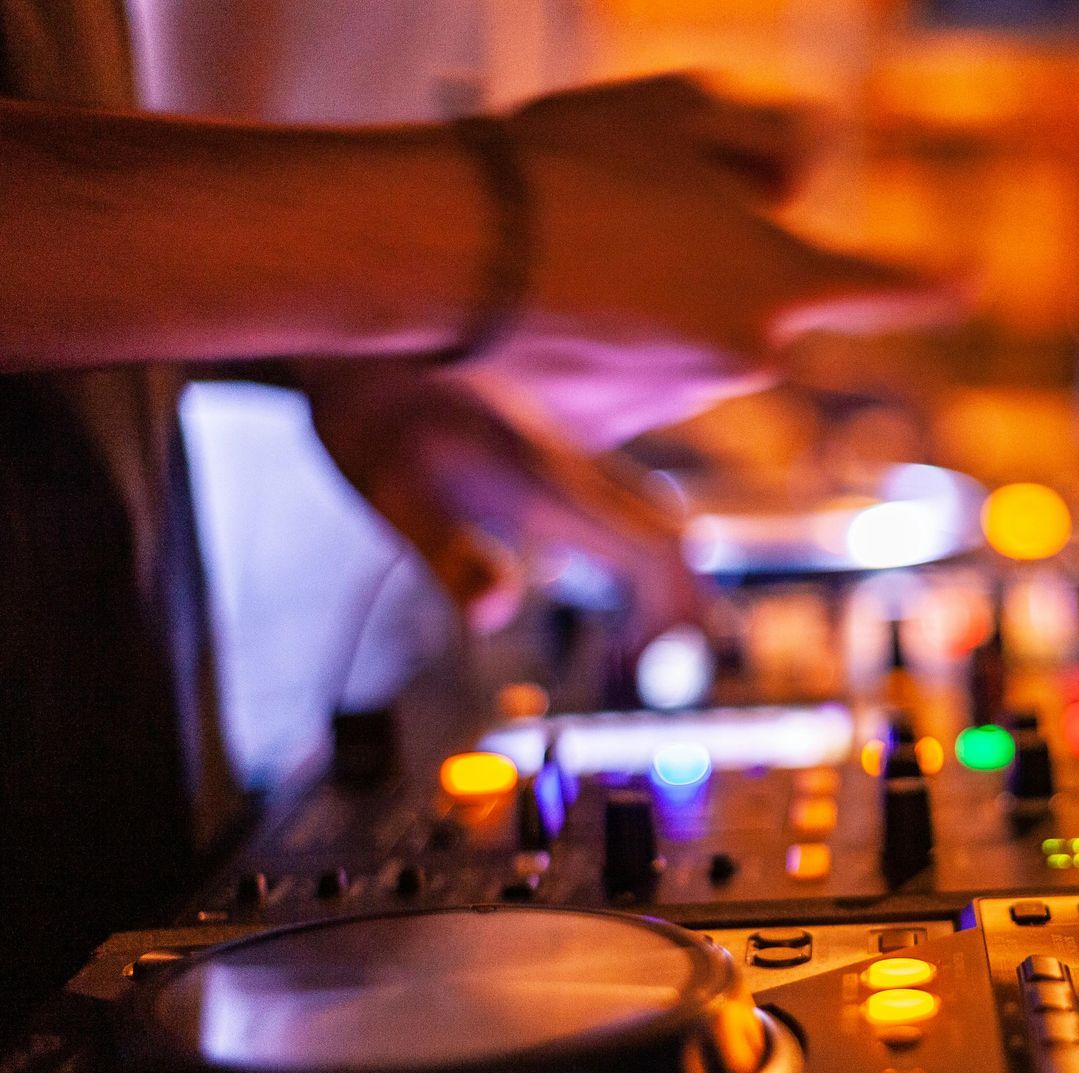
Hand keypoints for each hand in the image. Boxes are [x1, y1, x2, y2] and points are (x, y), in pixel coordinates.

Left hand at [300, 360, 696, 641]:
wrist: (364, 352)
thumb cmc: (375, 423)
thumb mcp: (400, 498)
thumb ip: (455, 557)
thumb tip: (494, 615)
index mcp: (558, 487)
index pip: (655, 551)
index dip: (670, 615)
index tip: (645, 670)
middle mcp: (580, 475)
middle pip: (671, 541)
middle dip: (678, 612)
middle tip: (645, 676)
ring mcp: (571, 468)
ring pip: (652, 528)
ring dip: (657, 591)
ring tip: (627, 653)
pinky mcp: (553, 467)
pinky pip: (620, 519)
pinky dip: (629, 568)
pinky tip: (593, 596)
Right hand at [461, 76, 956, 450]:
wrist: (443, 254)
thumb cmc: (566, 166)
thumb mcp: (679, 109)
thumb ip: (764, 143)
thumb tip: (804, 173)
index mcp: (782, 280)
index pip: (881, 285)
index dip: (930, 282)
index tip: (970, 281)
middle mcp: (747, 357)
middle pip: (757, 307)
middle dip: (715, 267)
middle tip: (626, 209)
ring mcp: (677, 404)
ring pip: (686, 343)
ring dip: (650, 306)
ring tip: (565, 250)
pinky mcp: (608, 437)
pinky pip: (623, 378)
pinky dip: (599, 346)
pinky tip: (538, 304)